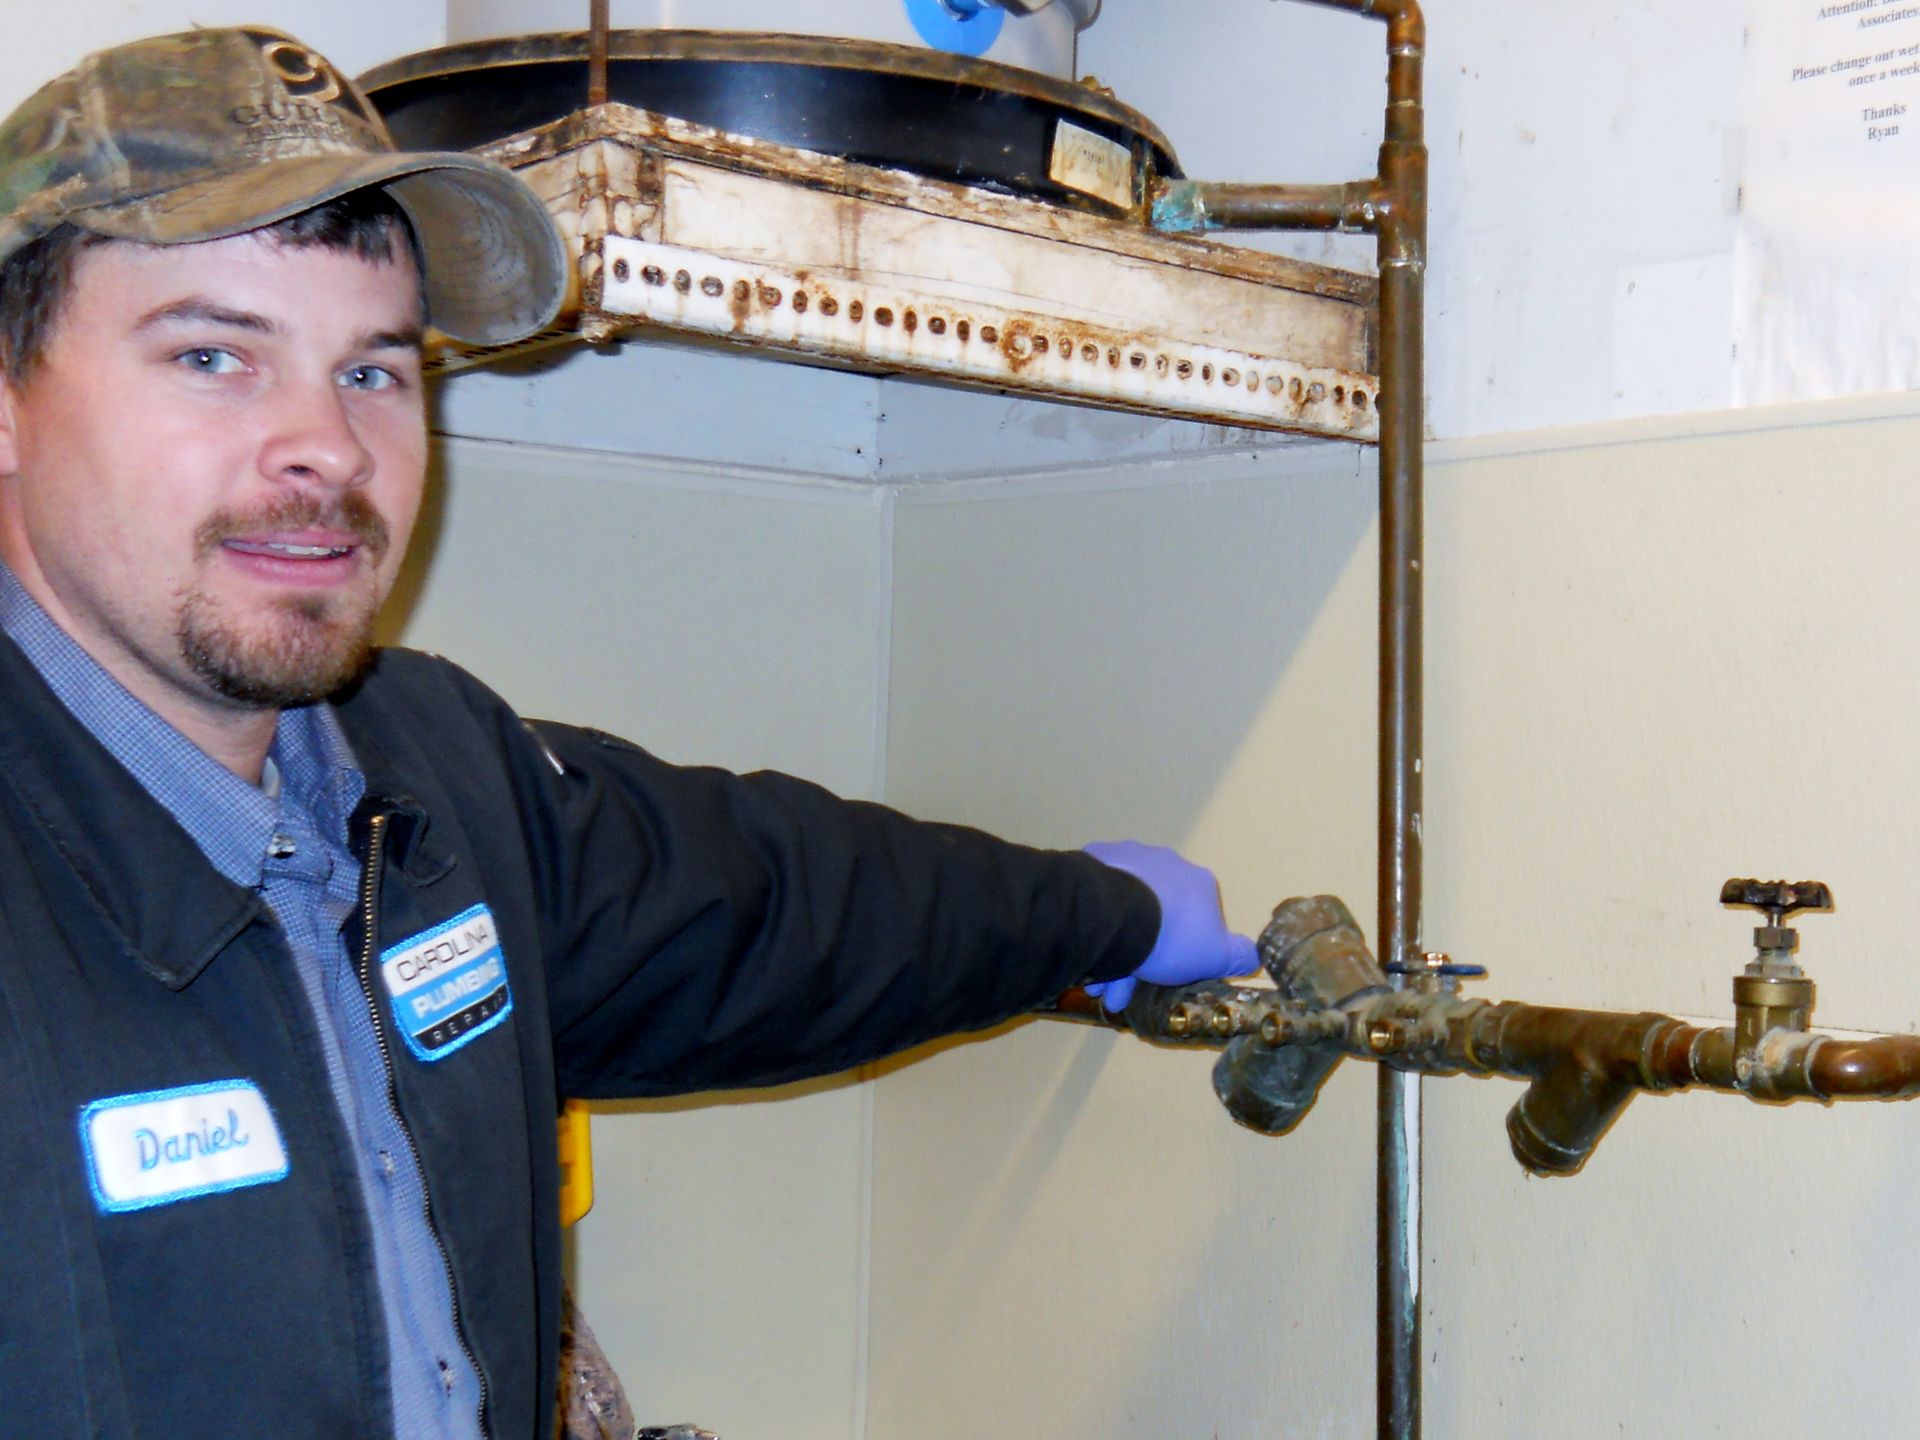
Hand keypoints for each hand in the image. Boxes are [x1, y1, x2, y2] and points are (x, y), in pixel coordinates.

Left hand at [1082, 840, 1258, 1010]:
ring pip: (1124, 911)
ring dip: (1114, 948)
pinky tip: (1088, 953)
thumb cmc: (1174, 937)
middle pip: (1155, 917)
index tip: (1165, 978)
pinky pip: (1099, 900)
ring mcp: (1129, 858)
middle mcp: (1167, 863)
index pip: (1197, 919)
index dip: (1183, 952)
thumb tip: (1254, 956)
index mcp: (1199, 883)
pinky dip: (1097, 926)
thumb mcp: (1217, 956)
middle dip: (1141, 957)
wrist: (1119, 916)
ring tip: (1097, 982)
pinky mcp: (1096, 860)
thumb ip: (1239, 955)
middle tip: (1120, 991)